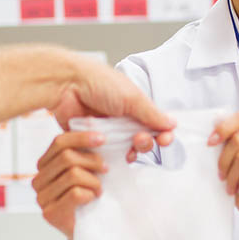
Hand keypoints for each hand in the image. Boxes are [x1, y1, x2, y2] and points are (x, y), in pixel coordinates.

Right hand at [33, 128, 157, 239]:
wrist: (90, 230)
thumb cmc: (90, 195)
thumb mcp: (88, 169)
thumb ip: (84, 153)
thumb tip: (98, 132)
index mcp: (45, 164)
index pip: (59, 142)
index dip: (82, 137)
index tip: (102, 139)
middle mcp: (39, 179)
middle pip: (66, 157)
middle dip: (93, 161)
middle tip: (107, 169)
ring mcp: (42, 197)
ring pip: (73, 174)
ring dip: (94, 181)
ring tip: (100, 189)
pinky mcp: (50, 213)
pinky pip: (75, 193)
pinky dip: (90, 194)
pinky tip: (92, 199)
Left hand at [50, 55, 173, 150]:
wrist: (66, 85)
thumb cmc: (98, 82)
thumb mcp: (131, 97)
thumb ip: (152, 114)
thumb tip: (172, 124)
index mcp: (134, 106)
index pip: (155, 125)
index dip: (162, 135)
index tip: (164, 140)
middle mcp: (122, 119)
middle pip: (142, 141)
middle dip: (146, 143)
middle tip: (139, 140)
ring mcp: (107, 131)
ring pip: (125, 150)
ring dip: (130, 151)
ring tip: (127, 148)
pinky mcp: (91, 141)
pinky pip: (104, 154)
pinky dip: (110, 157)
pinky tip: (111, 155)